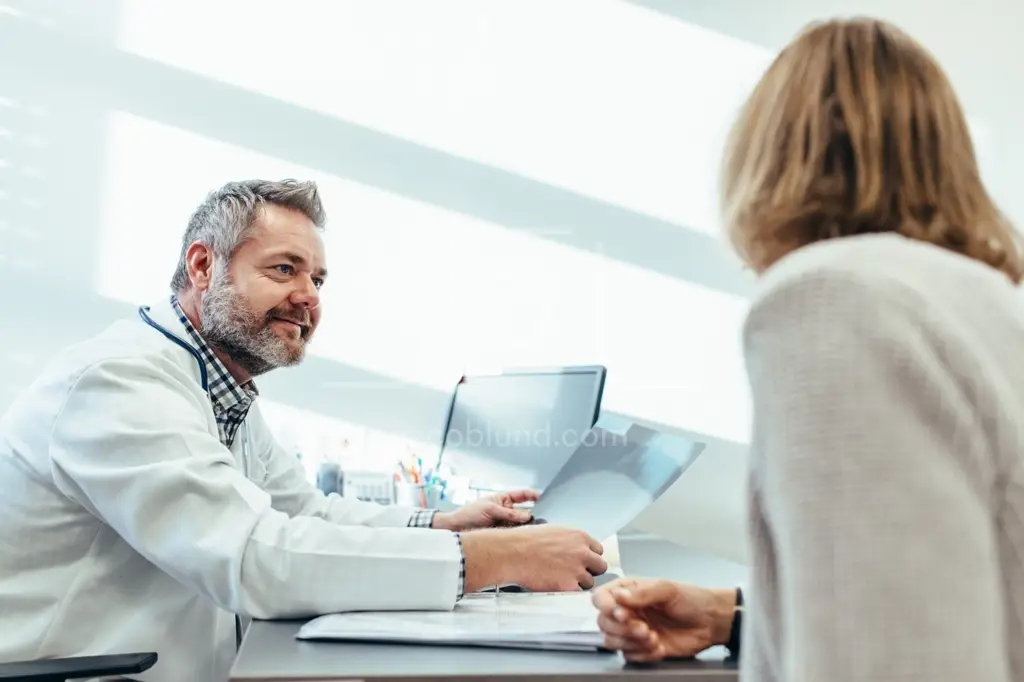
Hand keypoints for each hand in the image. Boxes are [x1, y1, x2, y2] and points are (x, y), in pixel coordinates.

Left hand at [432, 489, 539, 530]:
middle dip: (534, 514)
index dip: (534, 495)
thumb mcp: (490, 510)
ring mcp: (505, 524)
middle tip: (542, 518)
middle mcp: (507, 512)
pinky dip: (520, 536)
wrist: (456, 530)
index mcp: (503, 500)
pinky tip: (525, 539)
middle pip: (525, 511)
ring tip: (535, 530)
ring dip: (527, 527)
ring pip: (522, 525)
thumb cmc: (468, 514)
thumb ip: (509, 513)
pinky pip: (515, 535)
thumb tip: (527, 515)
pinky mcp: (503, 536)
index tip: (544, 498)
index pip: (523, 495)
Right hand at [460, 524, 607, 591]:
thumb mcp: (553, 531)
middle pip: (600, 566)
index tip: (583, 561)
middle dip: (590, 570)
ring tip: (561, 580)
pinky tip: (558, 586)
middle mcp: (582, 552)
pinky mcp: (568, 585)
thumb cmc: (526, 540)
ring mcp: (577, 570)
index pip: (598, 550)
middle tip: (577, 573)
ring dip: (578, 583)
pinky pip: (577, 592)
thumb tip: (573, 546)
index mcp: (579, 536)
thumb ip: (569, 540)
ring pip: (589, 582)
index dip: (590, 557)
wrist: (513, 552)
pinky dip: (569, 592)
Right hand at [591, 578, 735, 661]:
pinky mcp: (641, 648)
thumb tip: (619, 596)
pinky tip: (659, 647)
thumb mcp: (667, 590)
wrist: (710, 623)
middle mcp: (627, 610)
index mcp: (628, 591)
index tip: (622, 613)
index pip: (601, 598)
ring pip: (612, 641)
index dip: (606, 607)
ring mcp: (632, 630)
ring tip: (653, 638)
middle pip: (603, 622)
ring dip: (631, 643)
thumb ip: (641, 593)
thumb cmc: (691, 599)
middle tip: (644, 628)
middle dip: (623, 628)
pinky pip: (628, 656)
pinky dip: (643, 654)